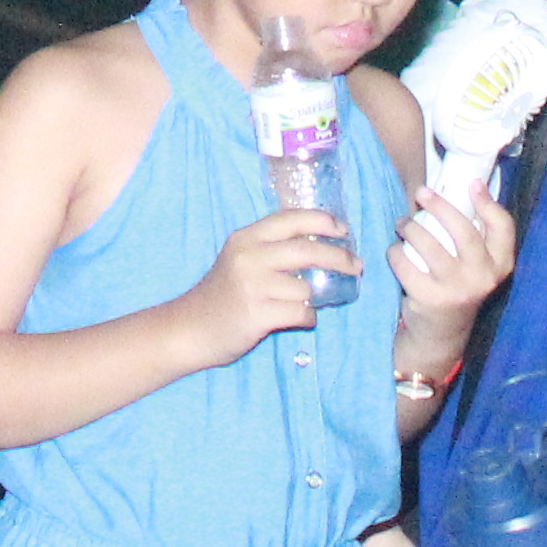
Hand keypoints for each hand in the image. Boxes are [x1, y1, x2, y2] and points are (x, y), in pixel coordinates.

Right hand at [187, 207, 358, 357]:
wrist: (191, 328)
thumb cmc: (223, 293)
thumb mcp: (240, 258)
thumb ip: (272, 248)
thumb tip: (323, 243)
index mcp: (246, 237)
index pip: (291, 219)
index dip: (322, 220)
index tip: (343, 229)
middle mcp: (249, 256)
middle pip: (308, 250)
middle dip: (339, 256)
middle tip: (356, 265)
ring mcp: (253, 286)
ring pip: (307, 286)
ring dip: (316, 297)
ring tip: (308, 302)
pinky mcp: (258, 315)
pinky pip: (302, 313)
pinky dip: (308, 317)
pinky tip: (298, 318)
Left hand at [387, 180, 515, 326]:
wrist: (443, 332)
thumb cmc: (459, 284)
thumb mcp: (477, 263)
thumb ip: (475, 232)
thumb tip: (464, 184)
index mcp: (500, 264)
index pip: (503, 227)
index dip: (489, 203)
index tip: (472, 184)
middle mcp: (483, 278)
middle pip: (463, 230)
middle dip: (440, 206)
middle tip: (422, 192)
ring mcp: (456, 290)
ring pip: (429, 243)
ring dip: (410, 226)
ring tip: (402, 222)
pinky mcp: (428, 298)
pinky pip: (404, 262)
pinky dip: (395, 251)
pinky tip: (396, 250)